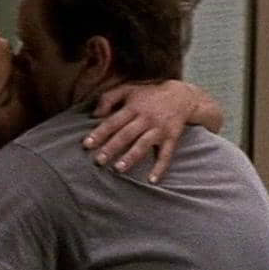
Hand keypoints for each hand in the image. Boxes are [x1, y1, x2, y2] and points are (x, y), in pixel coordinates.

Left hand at [84, 80, 204, 182]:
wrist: (181, 96)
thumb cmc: (149, 94)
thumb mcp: (128, 89)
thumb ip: (108, 98)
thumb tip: (94, 115)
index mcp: (133, 107)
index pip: (113, 121)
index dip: (100, 133)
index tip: (87, 144)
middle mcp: (146, 118)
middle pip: (126, 134)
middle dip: (112, 148)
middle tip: (99, 161)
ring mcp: (159, 129)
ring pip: (143, 144)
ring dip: (131, 157)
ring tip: (118, 169)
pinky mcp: (172, 138)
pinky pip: (166, 155)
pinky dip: (160, 168)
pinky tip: (152, 180)